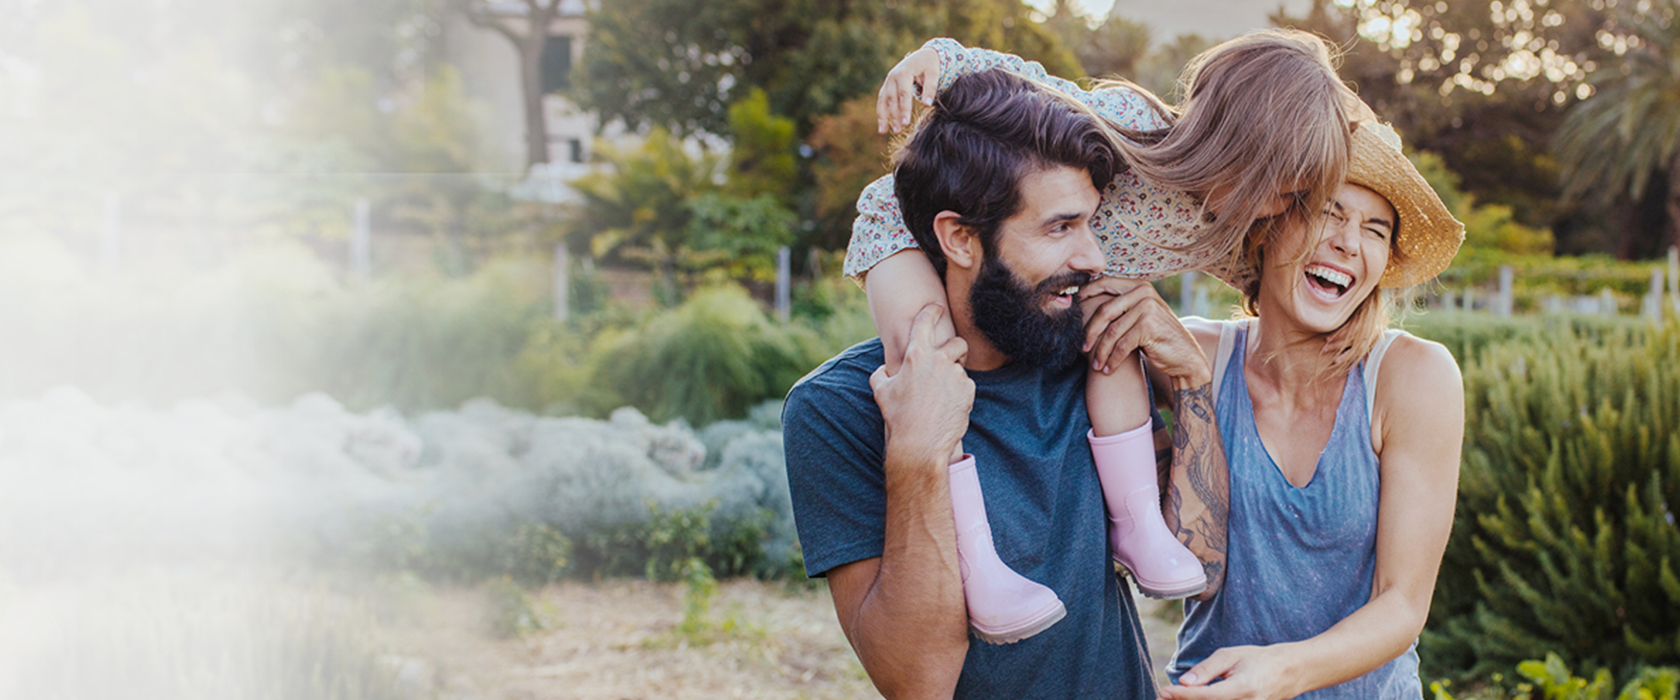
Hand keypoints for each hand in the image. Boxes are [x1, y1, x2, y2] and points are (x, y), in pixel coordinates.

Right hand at [870, 304, 972, 467]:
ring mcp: (956, 375)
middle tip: (949, 360)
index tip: (937, 307)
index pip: (925, 322)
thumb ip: (880, 375)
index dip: (932, 311)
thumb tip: (883, 370)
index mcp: (916, 355)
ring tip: (941, 395)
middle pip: (957, 342)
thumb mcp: (881, 392)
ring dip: (954, 376)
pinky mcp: (968, 390)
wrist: (920, 443)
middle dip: (955, 348)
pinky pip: (966, 385)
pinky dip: (959, 392)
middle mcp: (939, 360)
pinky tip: (947, 406)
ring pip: (961, 367)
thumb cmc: (898, 417)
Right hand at [878, 47, 939, 133]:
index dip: (904, 109)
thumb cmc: (929, 65)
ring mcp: (888, 81)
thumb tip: (927, 105)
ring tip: (884, 132)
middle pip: (892, 99)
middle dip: (894, 115)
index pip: (904, 94)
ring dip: (884, 116)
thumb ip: (930, 88)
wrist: (922, 56)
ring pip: (884, 101)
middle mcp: (893, 77)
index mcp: (904, 72)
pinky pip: (882, 101)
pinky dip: (881, 113)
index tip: (906, 123)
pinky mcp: (887, 86)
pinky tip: (882, 127)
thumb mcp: (933, 73)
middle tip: (898, 131)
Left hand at [1078, 277, 1210, 387]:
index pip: (1104, 284)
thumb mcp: (1139, 315)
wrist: (1185, 357)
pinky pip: (1121, 345)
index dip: (1086, 295)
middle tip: (1082, 347)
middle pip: (1104, 310)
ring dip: (1101, 351)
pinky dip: (1112, 359)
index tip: (1072, 311)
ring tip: (1096, 364)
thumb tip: (1085, 302)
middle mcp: (1144, 292)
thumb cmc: (1157, 337)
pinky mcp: (1148, 326)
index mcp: (1139, 285)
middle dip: (1090, 332)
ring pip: (1112, 331)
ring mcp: (1147, 307)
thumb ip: (1121, 307)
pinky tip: (1108, 369)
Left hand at [1159, 645, 1298, 699]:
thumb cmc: (1257, 660)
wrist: (1288, 673)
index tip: (1163, 692)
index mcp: (1243, 689)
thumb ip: (1206, 669)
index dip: (1182, 696)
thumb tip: (1183, 681)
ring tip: (1171, 699)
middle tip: (1161, 698)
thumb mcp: (1230, 656)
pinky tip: (1189, 699)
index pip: (1206, 696)